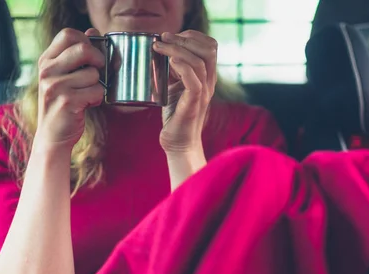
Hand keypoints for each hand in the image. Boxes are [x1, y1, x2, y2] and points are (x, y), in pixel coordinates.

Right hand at [35, 28, 105, 151]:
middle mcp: (47, 70)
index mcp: (46, 60)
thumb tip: (93, 31)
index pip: (68, 34)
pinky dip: (98, 98)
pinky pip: (97, 91)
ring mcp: (55, 85)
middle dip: (99, 60)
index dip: (87, 41)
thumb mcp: (64, 76)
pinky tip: (88, 104)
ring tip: (87, 95)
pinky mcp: (67, 101)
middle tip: (98, 73)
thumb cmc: (63, 104)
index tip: (92, 56)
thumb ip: (76, 55)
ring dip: (98, 85)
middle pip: (83, 49)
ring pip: (93, 73)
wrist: (52, 136)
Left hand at [153, 30, 217, 152]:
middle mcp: (209, 82)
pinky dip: (182, 67)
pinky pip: (194, 80)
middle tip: (163, 38)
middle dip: (184, 38)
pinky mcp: (194, 104)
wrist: (178, 142)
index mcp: (206, 76)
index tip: (171, 36)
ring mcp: (203, 93)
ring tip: (159, 47)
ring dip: (177, 50)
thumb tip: (161, 51)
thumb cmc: (175, 116)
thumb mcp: (174, 86)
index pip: (210, 46)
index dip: (192, 35)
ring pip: (199, 62)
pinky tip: (170, 63)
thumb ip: (174, 70)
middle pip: (209, 49)